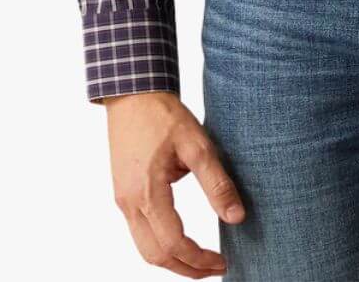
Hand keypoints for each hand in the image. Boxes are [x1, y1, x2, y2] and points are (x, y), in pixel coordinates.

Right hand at [104, 90, 245, 275]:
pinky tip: (180, 238)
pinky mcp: (122, 194)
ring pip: (144, 248)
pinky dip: (160, 244)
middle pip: (154, 256)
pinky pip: (139, 232)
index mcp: (147, 192)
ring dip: (172, 259)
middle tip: (214, 268)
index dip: (199, 259)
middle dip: (185, 268)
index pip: (174, 243)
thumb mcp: (197, 144)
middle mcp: (129, 202)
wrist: (132, 94)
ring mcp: (122, 200)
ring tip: (200, 258)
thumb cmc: (163, 114)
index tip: (222, 261)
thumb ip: (216, 182)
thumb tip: (236, 217)